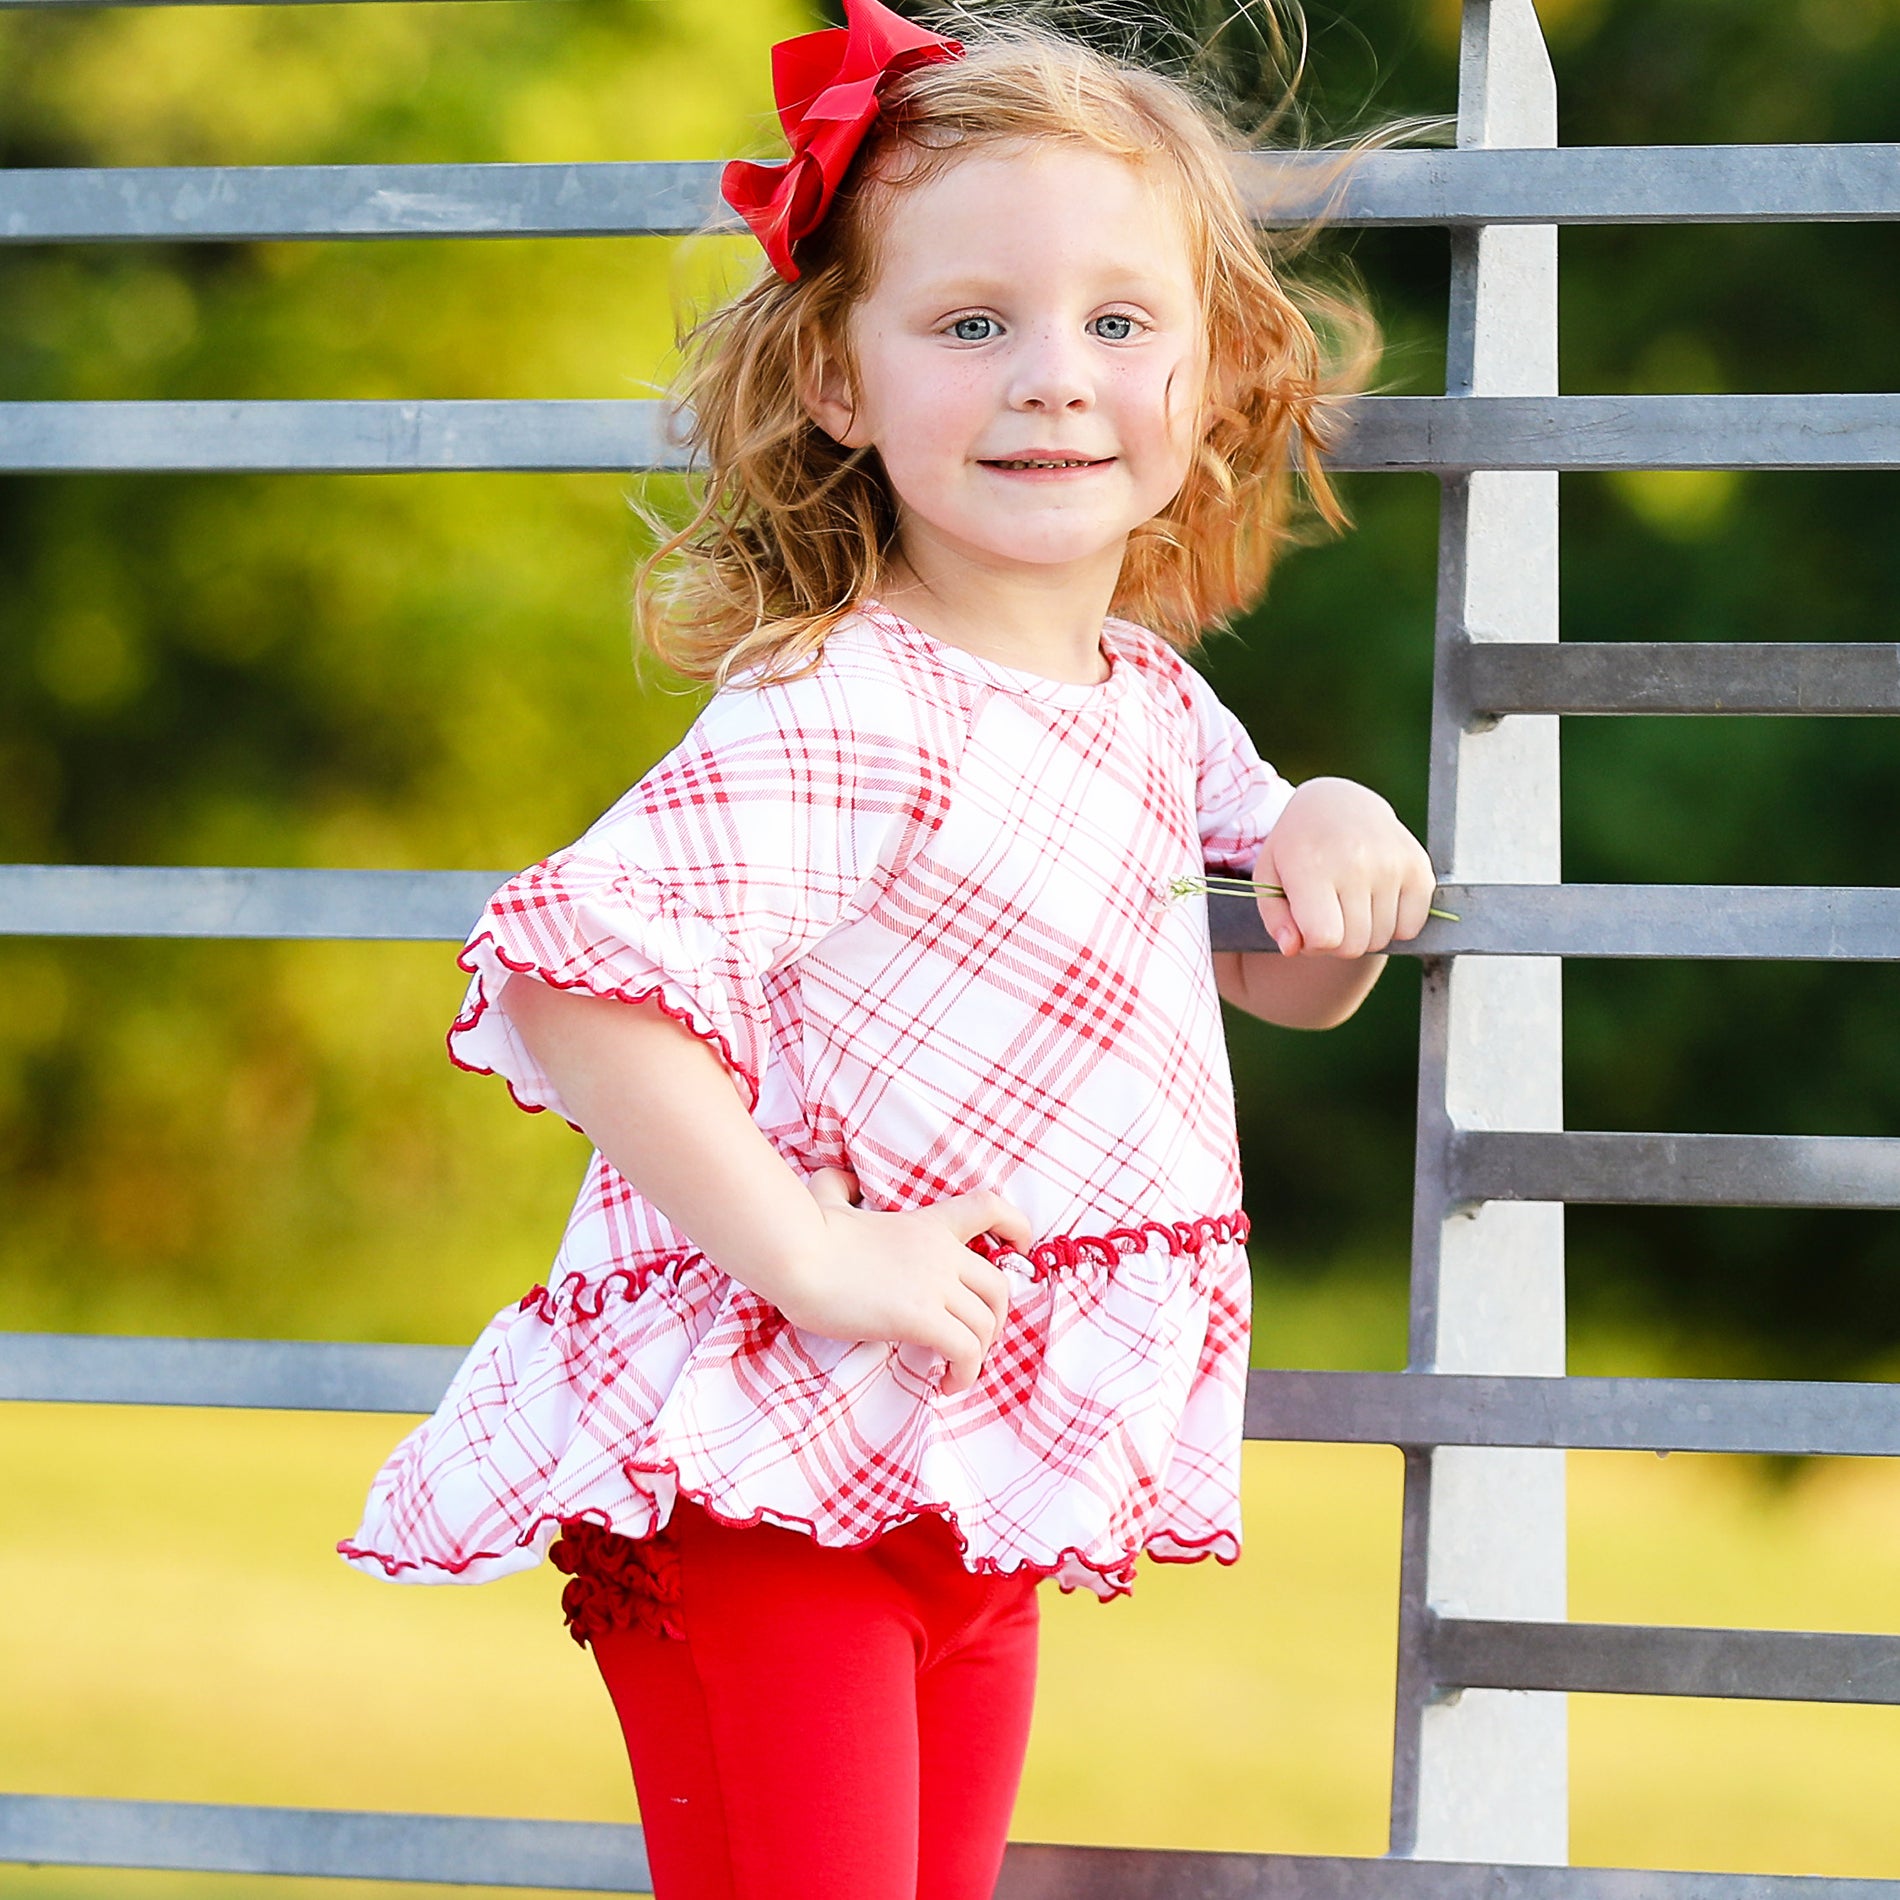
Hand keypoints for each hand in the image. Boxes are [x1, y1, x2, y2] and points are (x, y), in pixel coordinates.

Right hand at [780, 1166, 1027, 1395]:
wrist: (794, 1253)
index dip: (1017, 1227)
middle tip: (971, 1343)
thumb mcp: (830, 1198)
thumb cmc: (807, 1231)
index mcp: (927, 1225)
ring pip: (986, 1325)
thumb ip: (840, 1187)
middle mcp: (940, 1253)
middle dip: (995, 1321)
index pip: (990, 1208)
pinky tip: (942, 1384)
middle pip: (999, 1287)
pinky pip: (965, 1351)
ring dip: (979, 1356)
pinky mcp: (919, 1317)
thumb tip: (842, 1178)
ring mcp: (934, 1285)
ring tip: (954, 1373)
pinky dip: (964, 1374)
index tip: (1021, 1249)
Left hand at [1253, 777, 1435, 958]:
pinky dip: (1393, 925)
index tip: (1306, 926)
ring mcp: (1392, 864)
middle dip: (1336, 942)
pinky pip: (1410, 928)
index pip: (1325, 938)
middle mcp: (1356, 862)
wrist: (1339, 802)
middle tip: (1328, 915)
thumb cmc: (1298, 847)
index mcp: (1312, 865)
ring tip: (1349, 903)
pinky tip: (1375, 900)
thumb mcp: (1269, 875)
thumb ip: (1275, 919)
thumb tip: (1293, 949)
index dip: (1312, 944)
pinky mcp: (1418, 868)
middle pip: (1353, 945)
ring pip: (1381, 940)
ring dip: (1364, 933)